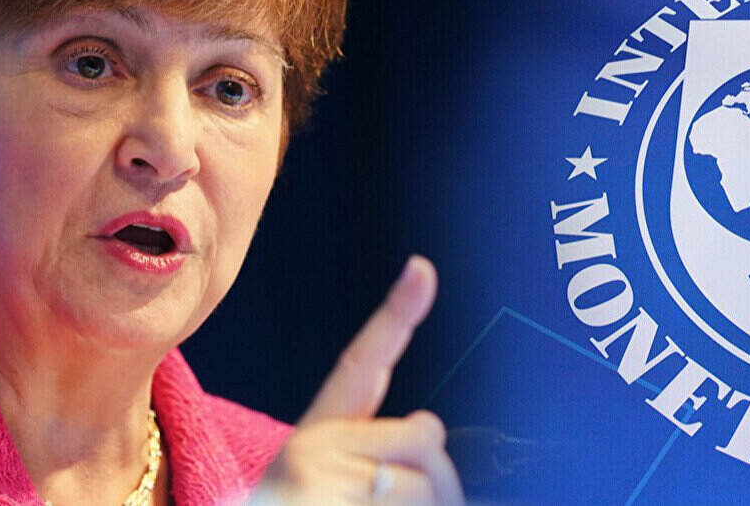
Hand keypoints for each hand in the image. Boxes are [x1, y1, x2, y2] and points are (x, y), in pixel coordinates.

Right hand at [248, 256, 464, 504]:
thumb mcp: (331, 489)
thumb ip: (378, 454)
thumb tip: (430, 429)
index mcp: (315, 440)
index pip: (359, 366)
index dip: (394, 314)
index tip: (423, 267)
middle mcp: (310, 450)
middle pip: (426, 437)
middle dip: (438, 480)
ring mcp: (318, 481)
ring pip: (431, 482)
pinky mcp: (324, 499)